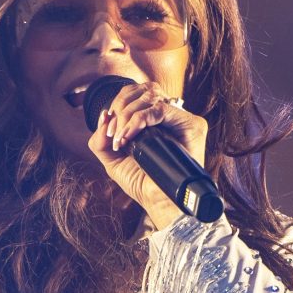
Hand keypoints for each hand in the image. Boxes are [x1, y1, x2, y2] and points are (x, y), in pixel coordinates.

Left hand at [87, 79, 209, 229]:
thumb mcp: (113, 161)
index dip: (118, 105)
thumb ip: (101, 140)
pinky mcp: (191, 124)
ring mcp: (181, 119)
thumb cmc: (142, 184)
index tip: (109, 131)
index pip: (136, 94)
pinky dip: (139, 120)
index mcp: (154, 120)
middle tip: (114, 134)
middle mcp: (169, 116)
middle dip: (121, 108)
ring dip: (128, 116)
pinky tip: (129, 138)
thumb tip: (103, 115)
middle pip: (143, 89)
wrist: (161, 202)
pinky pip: (160, 110)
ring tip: (120, 139)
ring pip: (151, 97)